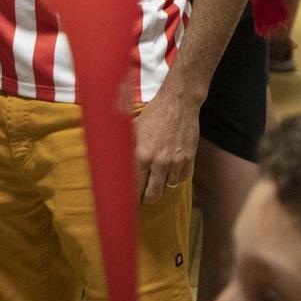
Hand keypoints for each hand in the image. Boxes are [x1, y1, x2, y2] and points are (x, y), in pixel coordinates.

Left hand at [133, 83, 198, 203]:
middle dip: (147, 198)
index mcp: (141, 155)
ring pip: (168, 189)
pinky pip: (181, 179)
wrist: (178, 102)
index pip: (135, 188)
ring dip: (162, 187)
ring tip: (157, 182)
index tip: (130, 198)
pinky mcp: (189, 159)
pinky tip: (170, 173)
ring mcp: (175, 162)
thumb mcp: (133, 130)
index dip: (132, 196)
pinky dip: (175, 179)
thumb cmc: (154, 114)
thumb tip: (111, 163)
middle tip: (144, 195)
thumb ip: (125, 149)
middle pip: (152, 195)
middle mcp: (159, 162)